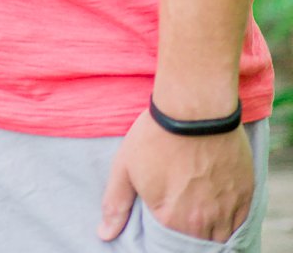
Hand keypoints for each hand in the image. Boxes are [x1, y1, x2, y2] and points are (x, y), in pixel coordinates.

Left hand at [100, 109, 252, 241]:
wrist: (194, 109)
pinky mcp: (246, 195)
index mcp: (171, 219)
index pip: (169, 244)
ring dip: (209, 228)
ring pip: (221, 235)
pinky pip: (240, 222)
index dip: (165, 231)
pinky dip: (229, 219)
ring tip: (196, 208)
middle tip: (180, 210)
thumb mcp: (124, 167)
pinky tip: (217, 204)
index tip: (163, 216)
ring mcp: (227, 209)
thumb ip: (116, 204)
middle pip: (197, 241)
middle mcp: (203, 221)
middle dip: (188, 231)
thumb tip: (104, 235)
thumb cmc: (155, 136)